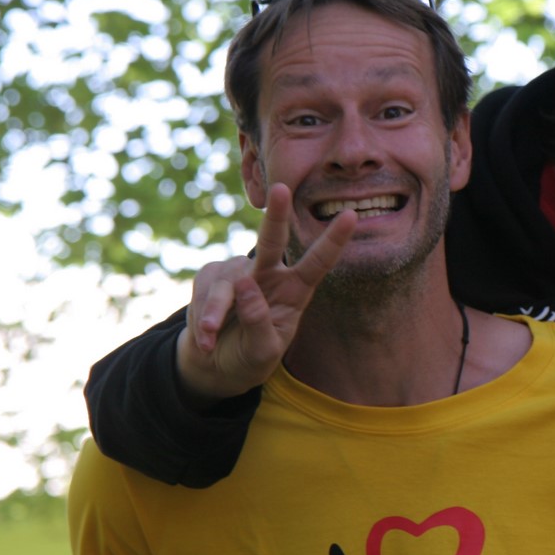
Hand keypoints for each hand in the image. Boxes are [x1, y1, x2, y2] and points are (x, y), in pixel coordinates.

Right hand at [175, 183, 355, 406]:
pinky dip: (203, 318)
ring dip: (215, 312)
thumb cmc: (249, 356)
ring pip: (228, 284)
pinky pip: (206, 293)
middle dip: (275, 215)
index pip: (318, 263)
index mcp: (296, 291)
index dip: (334, 240)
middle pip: (272, 242)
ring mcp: (239, 272)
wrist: (215, 365)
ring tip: (210, 336)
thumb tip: (245, 284)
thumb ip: (259, 323)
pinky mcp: (212, 276)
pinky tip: (206, 339)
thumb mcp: (261, 352)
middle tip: (281, 189)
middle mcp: (270, 274)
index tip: (351, 215)